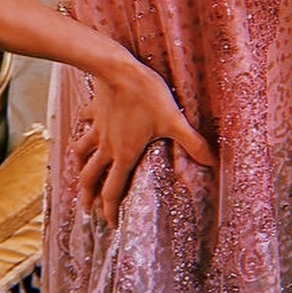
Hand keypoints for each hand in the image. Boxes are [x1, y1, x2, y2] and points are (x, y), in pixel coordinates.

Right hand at [71, 57, 212, 226]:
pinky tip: (84, 129)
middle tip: (86, 211)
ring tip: (79, 179)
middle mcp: (107, 147)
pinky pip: (84, 124)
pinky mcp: (94, 112)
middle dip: (88, 197)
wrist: (118, 69)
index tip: (109, 224)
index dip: (109, 210)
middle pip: (91, 178)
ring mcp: (98, 129)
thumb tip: (212, 162)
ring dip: (79, 168)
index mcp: (124, 154)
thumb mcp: (174, 120)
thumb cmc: (146, 95)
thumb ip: (192, 143)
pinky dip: (82, 131)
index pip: (113, 190)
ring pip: (81, 154)